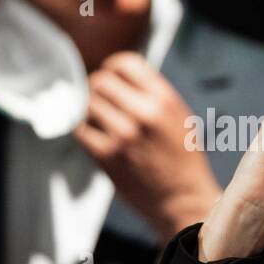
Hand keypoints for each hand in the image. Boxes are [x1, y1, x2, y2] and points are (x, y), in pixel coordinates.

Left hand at [72, 51, 222, 241]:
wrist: (182, 200)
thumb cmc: (183, 159)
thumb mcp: (180, 117)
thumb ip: (154, 94)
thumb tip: (121, 76)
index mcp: (164, 99)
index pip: (124, 63)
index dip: (113, 67)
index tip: (112, 77)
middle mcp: (143, 113)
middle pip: (100, 81)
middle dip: (98, 88)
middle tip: (102, 100)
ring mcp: (123, 134)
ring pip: (87, 103)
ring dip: (90, 109)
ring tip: (100, 119)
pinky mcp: (107, 156)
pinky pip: (80, 129)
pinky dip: (83, 129)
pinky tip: (94, 135)